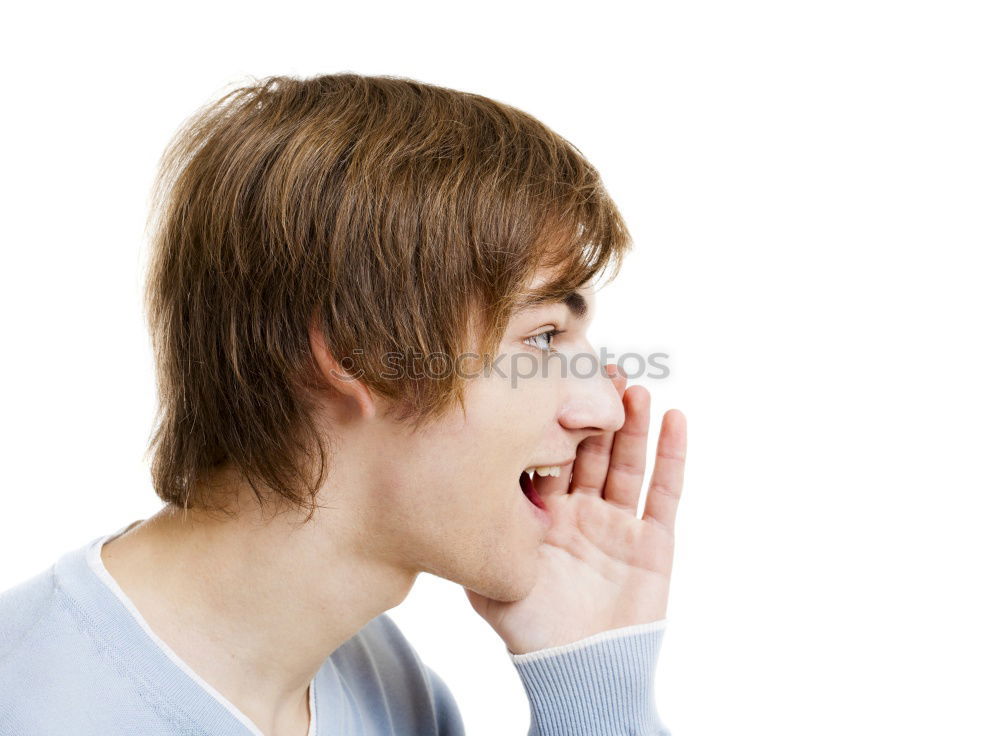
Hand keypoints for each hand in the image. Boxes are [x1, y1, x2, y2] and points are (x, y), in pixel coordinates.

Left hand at [465, 366, 687, 653]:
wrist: (580, 671)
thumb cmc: (531, 629)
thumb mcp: (489, 576)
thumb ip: (475, 532)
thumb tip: (450, 477)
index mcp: (543, 513)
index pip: (549, 454)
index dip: (551, 418)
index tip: (549, 378)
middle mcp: (581, 510)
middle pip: (591, 448)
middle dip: (593, 409)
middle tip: (596, 366)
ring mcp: (618, 523)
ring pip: (628, 461)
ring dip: (632, 423)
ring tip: (632, 385)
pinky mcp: (653, 540)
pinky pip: (665, 492)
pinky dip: (672, 456)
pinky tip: (676, 418)